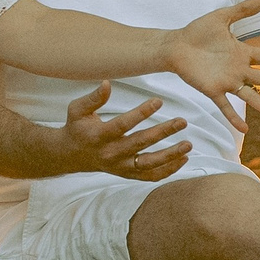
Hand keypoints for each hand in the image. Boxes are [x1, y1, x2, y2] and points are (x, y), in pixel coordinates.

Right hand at [55, 83, 192, 180]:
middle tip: (182, 121)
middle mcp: (111, 154)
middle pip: (140, 144)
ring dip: (170, 155)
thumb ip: (93, 98)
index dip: (141, 113)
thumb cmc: (76, 127)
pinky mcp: (127, 174)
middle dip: (163, 133)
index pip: (123, 125)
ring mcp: (120, 167)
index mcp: (99, 136)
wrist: (70, 155)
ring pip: (149, 164)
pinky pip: (150, 176)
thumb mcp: (77, 109)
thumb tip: (108, 83)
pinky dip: (169, 170)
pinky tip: (184, 158)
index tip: (158, 101)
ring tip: (188, 144)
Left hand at [162, 0, 259, 132]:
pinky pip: (225, 106)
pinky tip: (245, 129)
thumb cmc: (197, 32)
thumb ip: (243, 9)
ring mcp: (227, 81)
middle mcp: (238, 70)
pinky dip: (234, 117)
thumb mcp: (222, 17)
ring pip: (251, 97)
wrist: (175, 45)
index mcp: (242, 53)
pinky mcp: (213, 90)